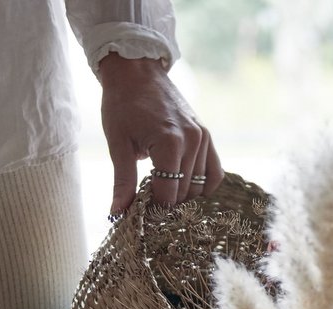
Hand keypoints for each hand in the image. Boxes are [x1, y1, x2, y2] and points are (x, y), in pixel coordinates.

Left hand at [99, 53, 222, 214]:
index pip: (168, 194)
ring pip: (200, 186)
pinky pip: (214, 172)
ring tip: (163, 190)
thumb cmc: (122, 104)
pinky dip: (204, 185)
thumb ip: (122, 181)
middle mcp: (192, 142)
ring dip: (183, 194)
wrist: (137, 71)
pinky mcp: (207, 136)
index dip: (154, 209)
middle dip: (167, 202)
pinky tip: (186, 187)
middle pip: (185, 192)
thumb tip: (118, 213)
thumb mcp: (117, 143)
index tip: (141, 213)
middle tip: (148, 202)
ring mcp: (203, 138)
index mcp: (169, 144)